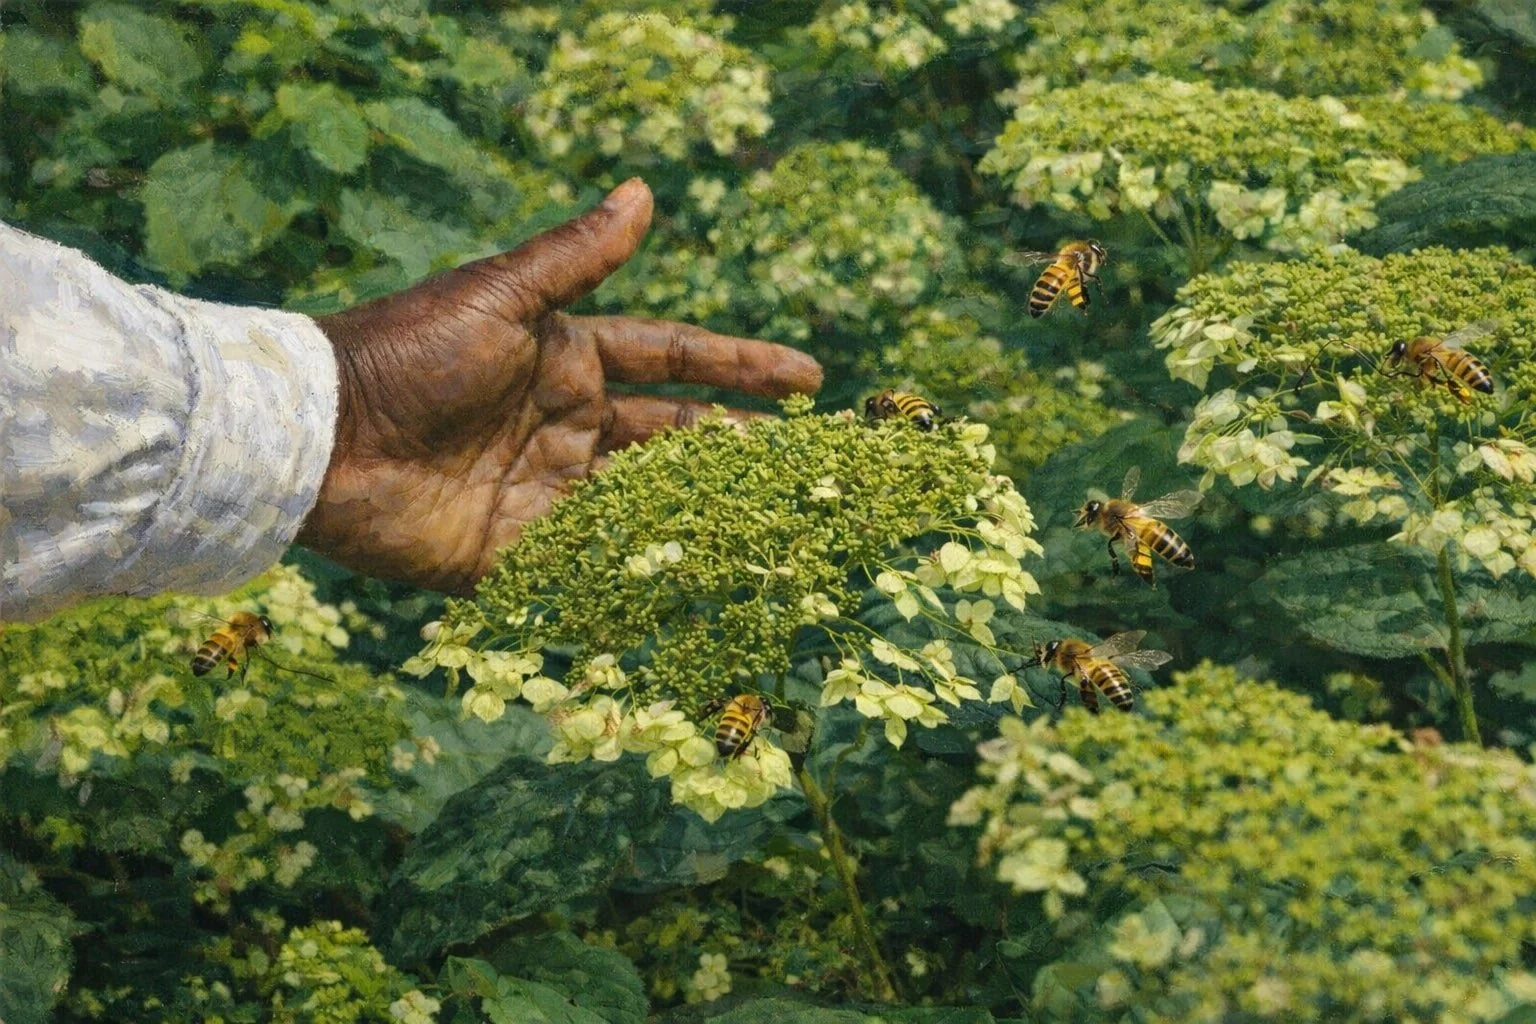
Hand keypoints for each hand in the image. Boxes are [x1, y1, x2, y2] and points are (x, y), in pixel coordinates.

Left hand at [296, 178, 822, 594]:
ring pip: (646, 503)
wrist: (324, 437)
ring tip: (775, 524)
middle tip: (807, 462)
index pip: (675, 361)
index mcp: (570, 360)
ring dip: (705, 512)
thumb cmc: (408, 351)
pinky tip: (701, 588)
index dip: (741, 368)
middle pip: (674, 436)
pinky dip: (643, 577)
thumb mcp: (502, 296)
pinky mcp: (518, 553)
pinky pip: (593, 565)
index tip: (809, 378)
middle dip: (738, 446)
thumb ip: (577, 256)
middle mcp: (569, 426)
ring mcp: (548, 491)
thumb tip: (643, 190)